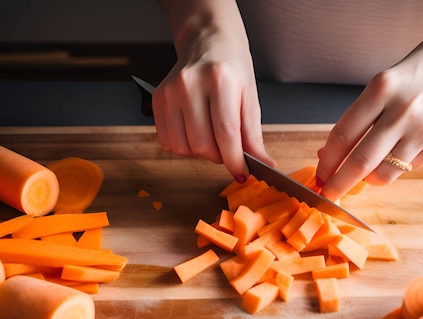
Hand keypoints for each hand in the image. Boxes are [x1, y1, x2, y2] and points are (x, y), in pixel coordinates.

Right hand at [152, 4, 274, 182]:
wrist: (207, 40)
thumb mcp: (251, 98)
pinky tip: (196, 133)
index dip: (234, 160)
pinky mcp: (157, 99)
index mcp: (219, 80)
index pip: (226, 133)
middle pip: (203, 145)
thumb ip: (254, 135)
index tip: (243, 173)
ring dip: (202, 154)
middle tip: (229, 150)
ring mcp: (169, 91)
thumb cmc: (233, 69)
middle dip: (220, 157)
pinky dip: (185, 147)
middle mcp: (189, 84)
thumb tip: (264, 165)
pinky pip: (168, 142)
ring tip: (213, 139)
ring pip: (183, 148)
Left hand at [315, 33, 422, 201]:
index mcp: (381, 89)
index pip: (343, 135)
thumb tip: (329, 153)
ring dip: (367, 179)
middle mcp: (402, 111)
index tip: (318, 176)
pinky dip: (395, 167)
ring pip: (383, 173)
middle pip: (359, 161)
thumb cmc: (420, 71)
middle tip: (328, 194)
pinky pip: (407, 168)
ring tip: (365, 172)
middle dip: (338, 184)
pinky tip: (399, 151)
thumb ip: (360, 117)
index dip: (326, 162)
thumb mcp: (384, 83)